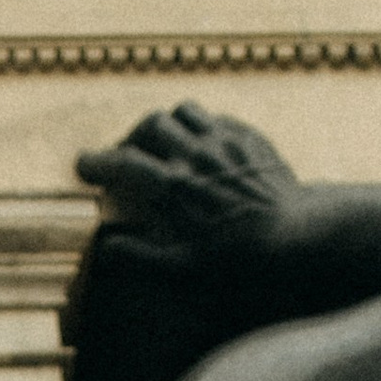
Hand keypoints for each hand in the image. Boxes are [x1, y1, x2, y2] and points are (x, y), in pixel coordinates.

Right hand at [76, 102, 297, 268]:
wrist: (297, 235)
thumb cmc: (238, 260)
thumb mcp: (182, 270)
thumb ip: (139, 256)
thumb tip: (106, 246)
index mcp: (174, 186)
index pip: (122, 162)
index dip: (97, 162)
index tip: (83, 166)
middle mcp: (196, 154)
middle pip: (151, 125)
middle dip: (132, 138)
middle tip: (127, 156)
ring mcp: (225, 140)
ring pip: (183, 111)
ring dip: (166, 124)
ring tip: (163, 143)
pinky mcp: (250, 137)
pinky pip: (216, 117)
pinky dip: (199, 127)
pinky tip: (200, 146)